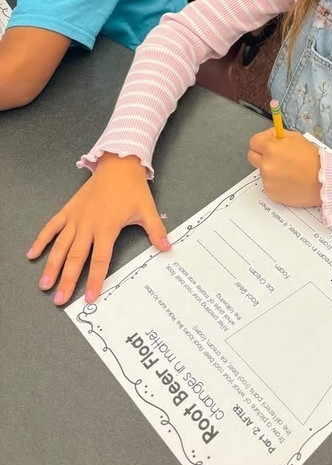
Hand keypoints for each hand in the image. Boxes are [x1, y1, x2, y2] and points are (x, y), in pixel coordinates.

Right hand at [27, 153, 168, 305]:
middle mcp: (88, 225)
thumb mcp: (147, 209)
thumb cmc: (133, 188)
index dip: (94, 279)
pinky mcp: (68, 209)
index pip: (100, 260)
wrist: (118, 164)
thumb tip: (167, 248)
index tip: (89, 297)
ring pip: (60, 245)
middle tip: (59, 300)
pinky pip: (52, 227)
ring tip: (44, 285)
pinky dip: (41, 240)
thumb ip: (156, 231)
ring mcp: (76, 217)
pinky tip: (32, 254)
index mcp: (107, 227)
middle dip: (67, 280)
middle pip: (75, 257)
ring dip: (51, 266)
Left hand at [247, 128, 321, 207]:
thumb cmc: (313, 160)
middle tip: (276, 157)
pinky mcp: (270, 192)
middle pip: (252, 156)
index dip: (262, 141)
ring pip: (262, 171)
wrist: (323, 182)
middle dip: (262, 155)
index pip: (254, 141)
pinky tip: (289, 180)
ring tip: (289, 171)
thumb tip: (269, 136)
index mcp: (271, 148)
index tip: (268, 144)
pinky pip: (268, 184)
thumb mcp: (297, 138)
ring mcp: (267, 180)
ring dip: (270, 169)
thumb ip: (278, 135)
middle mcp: (266, 164)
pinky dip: (275, 182)